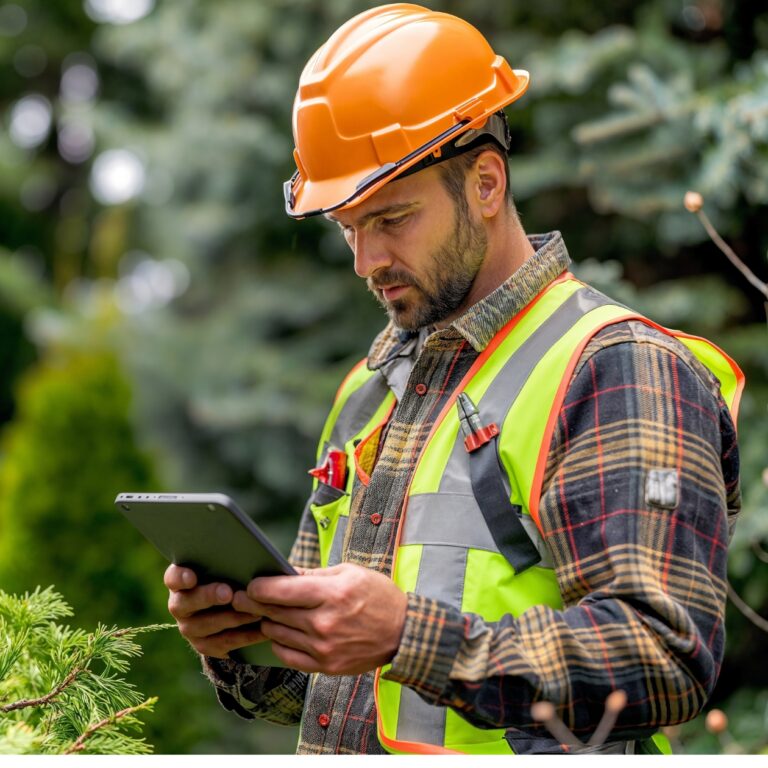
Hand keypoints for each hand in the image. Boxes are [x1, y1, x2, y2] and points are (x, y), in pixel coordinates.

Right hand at [164, 564, 266, 658]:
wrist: (229, 608)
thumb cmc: (228, 576)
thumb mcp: (225, 567)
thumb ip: (227, 561)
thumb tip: (247, 552)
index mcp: (181, 581)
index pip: (173, 577)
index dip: (180, 577)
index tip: (192, 577)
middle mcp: (180, 605)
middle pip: (185, 603)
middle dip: (208, 597)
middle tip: (227, 593)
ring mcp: (189, 628)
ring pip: (207, 625)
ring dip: (233, 618)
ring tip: (255, 611)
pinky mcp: (204, 645)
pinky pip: (225, 642)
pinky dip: (246, 635)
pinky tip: (263, 627)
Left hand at [232, 563, 406, 674]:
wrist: (403, 633)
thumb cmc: (377, 596)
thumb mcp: (349, 573)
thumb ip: (314, 575)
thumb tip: (284, 573)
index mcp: (332, 594)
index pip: (282, 591)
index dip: (259, 587)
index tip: (250, 584)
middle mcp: (324, 623)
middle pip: (275, 612)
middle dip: (254, 604)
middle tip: (242, 598)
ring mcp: (324, 648)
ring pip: (277, 633)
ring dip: (268, 622)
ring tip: (265, 613)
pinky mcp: (325, 666)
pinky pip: (287, 655)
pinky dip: (279, 643)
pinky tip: (281, 632)